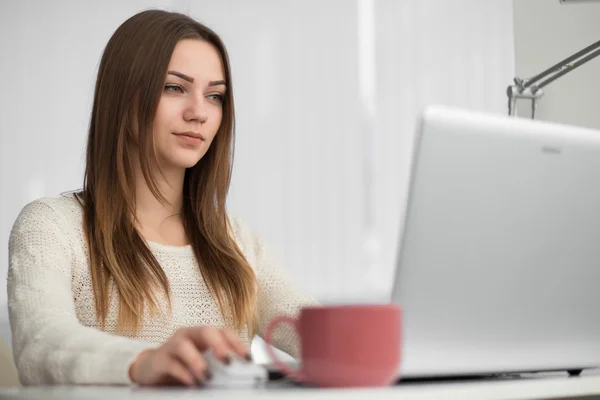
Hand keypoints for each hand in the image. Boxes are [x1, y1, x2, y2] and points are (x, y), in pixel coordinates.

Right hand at [129, 325, 250, 386]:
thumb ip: (217, 364)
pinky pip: (171, 364)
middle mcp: (188, 335)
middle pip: (206, 331)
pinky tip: (192, 382)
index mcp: (202, 335)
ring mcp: (172, 345)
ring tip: (207, 376)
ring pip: (184, 346)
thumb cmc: (182, 363)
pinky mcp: (159, 359)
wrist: (150, 368)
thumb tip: (239, 375)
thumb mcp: (202, 362)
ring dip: (198, 361)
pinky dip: (183, 373)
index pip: (223, 332)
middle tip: (229, 362)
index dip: (237, 343)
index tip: (248, 359)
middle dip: (219, 345)